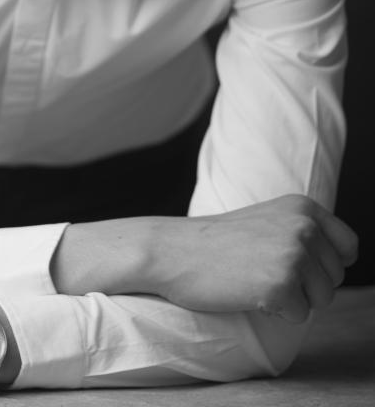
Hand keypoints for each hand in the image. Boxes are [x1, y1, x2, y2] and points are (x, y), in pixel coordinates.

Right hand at [157, 194, 357, 321]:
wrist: (176, 250)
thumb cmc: (218, 241)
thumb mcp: (269, 220)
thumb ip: (303, 231)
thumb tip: (341, 260)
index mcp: (304, 207)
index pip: (348, 246)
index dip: (329, 264)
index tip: (301, 267)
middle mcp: (305, 227)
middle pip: (335, 277)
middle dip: (308, 285)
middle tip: (265, 272)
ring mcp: (294, 255)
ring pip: (322, 299)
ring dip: (294, 300)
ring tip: (256, 280)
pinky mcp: (281, 285)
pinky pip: (300, 316)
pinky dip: (277, 313)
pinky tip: (249, 292)